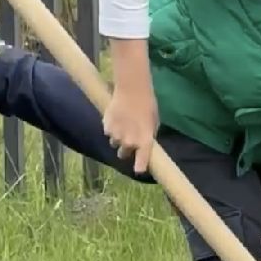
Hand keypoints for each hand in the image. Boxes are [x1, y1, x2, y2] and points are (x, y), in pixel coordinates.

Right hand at [102, 41, 158, 174]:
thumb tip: (143, 144)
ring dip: (118, 138)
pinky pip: (108, 133)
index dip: (139, 167)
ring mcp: (116, 136)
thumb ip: (148, 136)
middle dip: (126, 150)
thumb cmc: (147, 105)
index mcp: (144, 141)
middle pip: (123, 154)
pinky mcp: (106, 128)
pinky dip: (111, 128)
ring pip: (114, 143)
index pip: (141, 162)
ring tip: (124, 123)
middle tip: (129, 139)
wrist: (132, 91)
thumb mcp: (153, 123)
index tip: (138, 170)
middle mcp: (129, 142)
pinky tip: (117, 117)